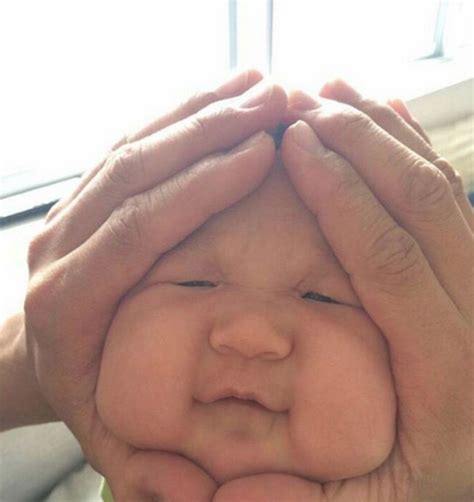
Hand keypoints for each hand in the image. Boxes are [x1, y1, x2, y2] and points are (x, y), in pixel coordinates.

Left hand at [24, 69, 286, 499]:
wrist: (40, 355)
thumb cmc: (85, 387)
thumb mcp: (110, 434)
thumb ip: (145, 464)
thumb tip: (190, 490)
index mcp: (71, 299)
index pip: (140, 224)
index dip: (202, 184)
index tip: (261, 151)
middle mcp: (65, 243)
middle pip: (137, 168)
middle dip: (209, 128)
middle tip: (274, 100)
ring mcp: (72, 212)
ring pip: (134, 143)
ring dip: (198, 109)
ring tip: (258, 85)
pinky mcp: (88, 197)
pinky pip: (132, 141)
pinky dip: (179, 114)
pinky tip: (220, 95)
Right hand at [214, 81, 472, 501]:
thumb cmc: (434, 491)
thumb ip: (300, 498)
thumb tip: (221, 492)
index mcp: (450, 373)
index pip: (388, 257)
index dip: (341, 194)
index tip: (295, 145)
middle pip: (424, 205)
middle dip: (361, 145)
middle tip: (306, 104)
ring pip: (444, 192)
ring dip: (388, 136)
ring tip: (337, 94)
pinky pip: (455, 200)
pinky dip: (418, 153)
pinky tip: (387, 121)